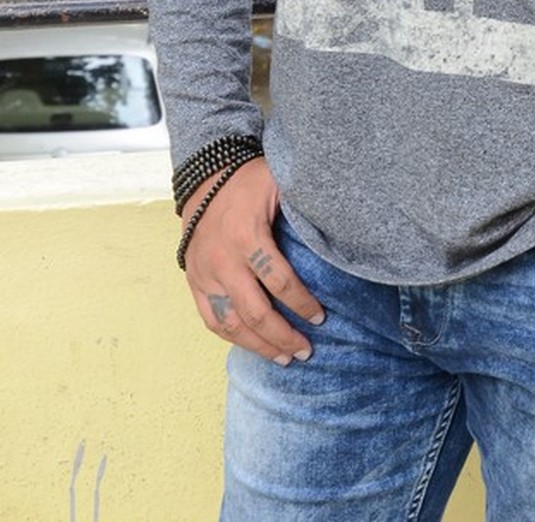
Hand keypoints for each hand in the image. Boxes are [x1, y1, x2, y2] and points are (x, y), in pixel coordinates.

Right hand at [180, 157, 324, 363]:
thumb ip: (302, 208)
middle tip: (306, 351)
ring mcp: (204, 273)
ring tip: (283, 359)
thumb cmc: (249, 180)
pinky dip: (232, 336)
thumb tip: (339, 229)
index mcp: (248, 236)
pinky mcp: (193, 280)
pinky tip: (252, 345)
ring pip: (231, 324)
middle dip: (283, 337)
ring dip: (259, 346)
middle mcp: (223, 260)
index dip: (303, 305)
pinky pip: (211, 319)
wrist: (204, 176)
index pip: (280, 283)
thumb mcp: (280, 183)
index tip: (321, 318)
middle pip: (256, 313)